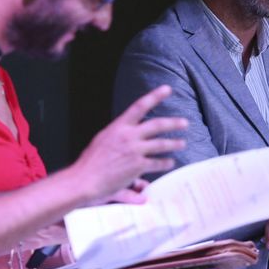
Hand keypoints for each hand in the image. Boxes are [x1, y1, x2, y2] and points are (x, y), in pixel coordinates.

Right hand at [71, 86, 186, 200]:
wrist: (84, 180)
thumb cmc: (91, 162)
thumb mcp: (103, 142)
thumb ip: (119, 138)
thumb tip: (129, 137)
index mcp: (118, 127)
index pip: (139, 106)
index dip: (155, 96)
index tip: (167, 89)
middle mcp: (128, 136)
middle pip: (157, 124)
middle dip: (173, 122)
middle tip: (184, 122)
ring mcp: (134, 150)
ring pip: (161, 144)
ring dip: (174, 143)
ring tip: (182, 143)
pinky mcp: (138, 166)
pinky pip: (157, 163)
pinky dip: (166, 163)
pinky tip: (170, 162)